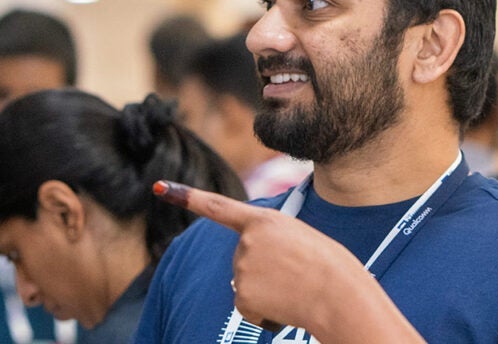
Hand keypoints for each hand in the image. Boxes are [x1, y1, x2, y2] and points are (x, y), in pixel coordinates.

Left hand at [153, 181, 422, 343]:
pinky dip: (263, 309)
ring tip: (294, 286)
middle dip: (264, 268)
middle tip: (295, 271)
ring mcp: (242, 268)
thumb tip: (245, 273)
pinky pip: (247, 305)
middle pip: (242, 258)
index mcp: (264, 220)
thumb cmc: (328, 266)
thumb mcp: (299, 238)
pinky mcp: (242, 295)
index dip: (187, 197)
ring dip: (267, 289)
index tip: (159, 188)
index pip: (218, 207)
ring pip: (244, 282)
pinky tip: (285, 303)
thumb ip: (270, 242)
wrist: (338, 294)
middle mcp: (247, 241)